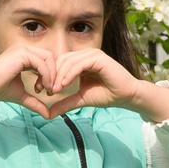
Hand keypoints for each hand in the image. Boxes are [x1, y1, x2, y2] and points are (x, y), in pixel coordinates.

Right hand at [0, 41, 60, 116]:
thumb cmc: (0, 89)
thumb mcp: (23, 95)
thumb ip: (35, 102)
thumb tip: (48, 115)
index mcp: (24, 54)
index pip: (46, 60)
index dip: (50, 75)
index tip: (47, 91)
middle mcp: (24, 48)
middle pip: (50, 57)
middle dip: (54, 74)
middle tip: (50, 91)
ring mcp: (22, 49)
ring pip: (48, 58)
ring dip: (51, 76)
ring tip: (45, 90)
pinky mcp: (21, 53)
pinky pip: (42, 63)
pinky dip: (46, 76)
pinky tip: (41, 87)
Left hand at [43, 48, 168, 121]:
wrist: (126, 96)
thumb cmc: (107, 95)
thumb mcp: (81, 99)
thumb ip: (65, 103)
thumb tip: (48, 113)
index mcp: (81, 61)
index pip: (59, 64)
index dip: (50, 76)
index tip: (43, 90)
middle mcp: (86, 55)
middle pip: (61, 60)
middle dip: (52, 75)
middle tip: (46, 90)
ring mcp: (92, 55)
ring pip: (68, 61)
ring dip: (59, 76)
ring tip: (54, 90)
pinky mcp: (98, 58)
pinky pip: (79, 64)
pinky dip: (69, 74)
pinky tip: (64, 85)